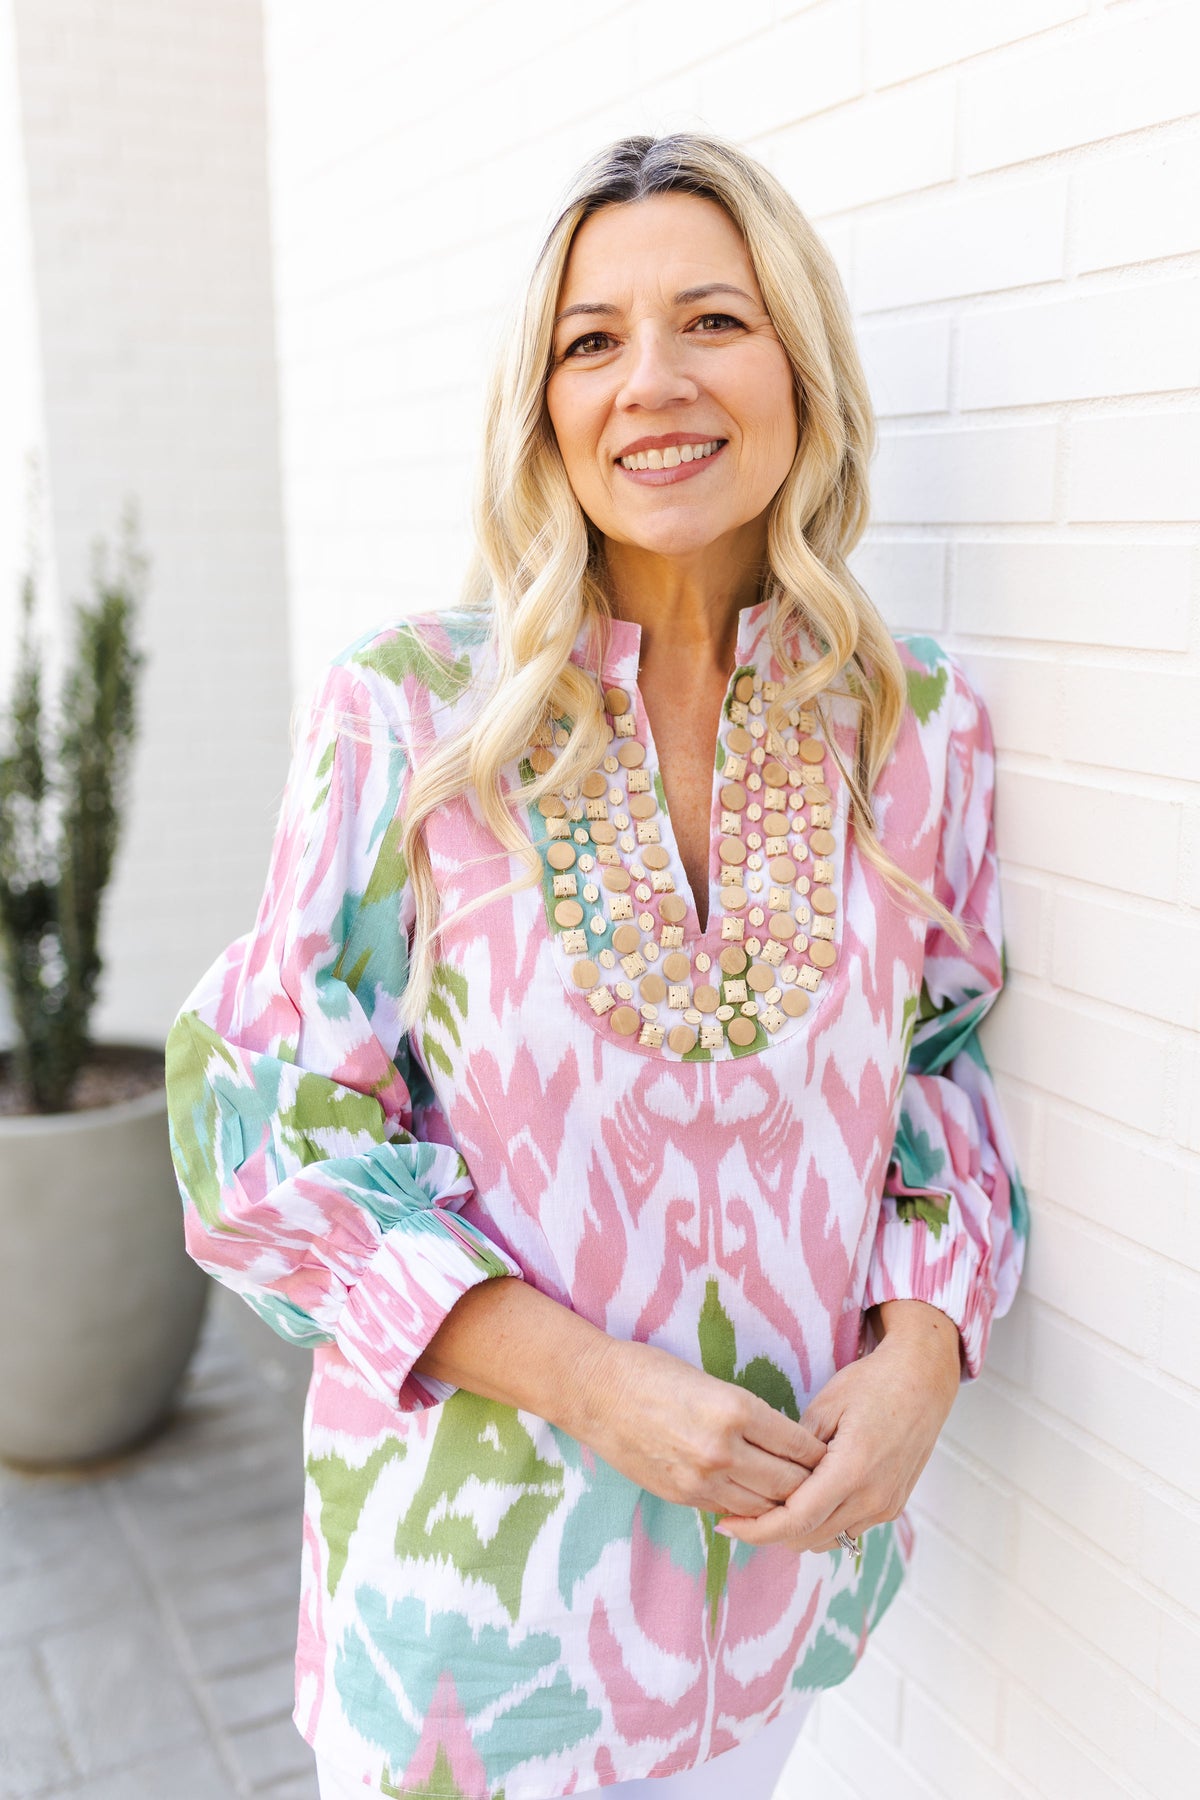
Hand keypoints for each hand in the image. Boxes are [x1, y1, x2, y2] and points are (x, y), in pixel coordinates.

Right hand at [569, 1335, 827, 1519]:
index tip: (832, 1455)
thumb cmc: (651, 1371)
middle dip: (812, 1486)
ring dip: (784, 1505)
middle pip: (790, 1484)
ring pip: (764, 1507)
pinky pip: (731, 1512)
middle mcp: (724, 1449)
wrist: (595, 1391)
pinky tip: (758, 1503)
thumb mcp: (710, 1381)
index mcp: (736, 1409)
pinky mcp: (682, 1496)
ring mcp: (702, 1478)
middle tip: (827, 1485)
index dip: (821, 1455)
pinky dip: (749, 1509)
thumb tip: (781, 1443)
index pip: (799, 1445)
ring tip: (799, 1501)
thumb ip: (746, 1416)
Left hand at [714, 1303, 960, 1552]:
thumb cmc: (872, 1384)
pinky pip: (848, 1529)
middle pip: (808, 1538)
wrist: (924, 1380)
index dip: (756, 1529)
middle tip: (739, 1511)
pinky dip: (822, 1524)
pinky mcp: (892, 1506)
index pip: (795, 1520)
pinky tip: (804, 1499)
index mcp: (851, 1471)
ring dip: (797, 1530)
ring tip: (770, 1503)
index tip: (726, 1525)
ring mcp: (885, 1506)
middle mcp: (872, 1498)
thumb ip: (794, 1449)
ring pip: (828, 1539)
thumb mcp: (825, 1406)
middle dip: (770, 1531)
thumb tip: (764, 1477)